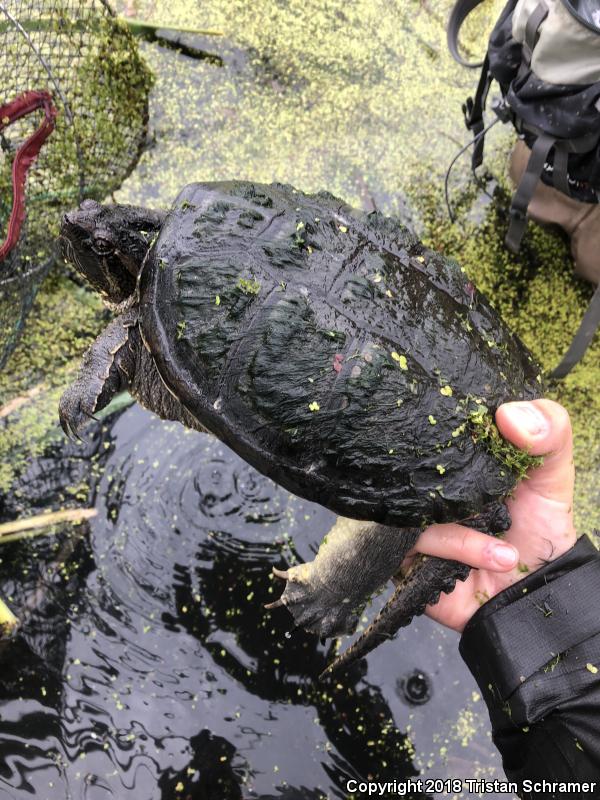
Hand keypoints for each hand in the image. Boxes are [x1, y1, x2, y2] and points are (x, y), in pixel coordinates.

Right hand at [404, 399, 576, 631]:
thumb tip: (506, 412)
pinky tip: (484, 563)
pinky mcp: (404, 557)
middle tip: (498, 509)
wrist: (535, 595)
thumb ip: (550, 428)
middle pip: (414, 469)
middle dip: (463, 492)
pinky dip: (454, 552)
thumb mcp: (552, 471)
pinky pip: (411, 545)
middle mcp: (427, 487)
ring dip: (467, 537)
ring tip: (506, 554)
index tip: (482, 435)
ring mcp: (413, 521)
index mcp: (452, 459)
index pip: (434, 428)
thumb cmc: (540, 529)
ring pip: (415, 512)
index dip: (454, 427)